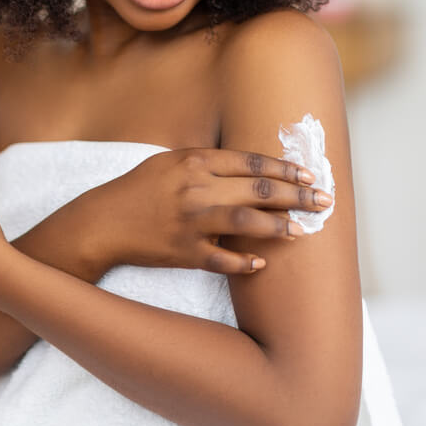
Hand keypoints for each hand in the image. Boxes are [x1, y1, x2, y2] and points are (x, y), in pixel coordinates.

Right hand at [80, 148, 333, 274]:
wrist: (101, 223)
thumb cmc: (136, 190)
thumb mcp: (168, 162)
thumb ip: (206, 162)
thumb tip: (246, 165)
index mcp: (194, 161)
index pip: (252, 162)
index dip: (285, 168)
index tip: (308, 175)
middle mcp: (197, 189)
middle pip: (259, 189)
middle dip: (298, 195)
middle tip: (324, 201)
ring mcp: (192, 222)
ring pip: (248, 223)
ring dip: (280, 227)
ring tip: (301, 231)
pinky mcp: (184, 252)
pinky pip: (223, 260)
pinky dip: (245, 263)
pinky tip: (262, 263)